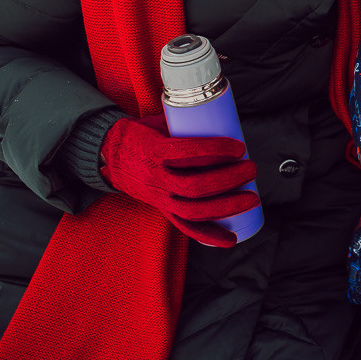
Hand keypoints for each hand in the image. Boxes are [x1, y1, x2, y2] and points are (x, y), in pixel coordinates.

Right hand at [99, 114, 258, 247]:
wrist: (108, 155)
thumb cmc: (140, 134)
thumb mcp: (158, 122)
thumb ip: (185, 124)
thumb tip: (223, 120)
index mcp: (153, 151)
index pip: (187, 153)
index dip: (216, 151)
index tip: (238, 147)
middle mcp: (155, 178)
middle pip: (195, 186)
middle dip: (228, 180)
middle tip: (251, 169)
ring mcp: (158, 197)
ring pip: (193, 210)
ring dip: (226, 206)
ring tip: (251, 197)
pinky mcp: (162, 209)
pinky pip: (185, 227)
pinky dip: (209, 235)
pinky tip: (231, 239)